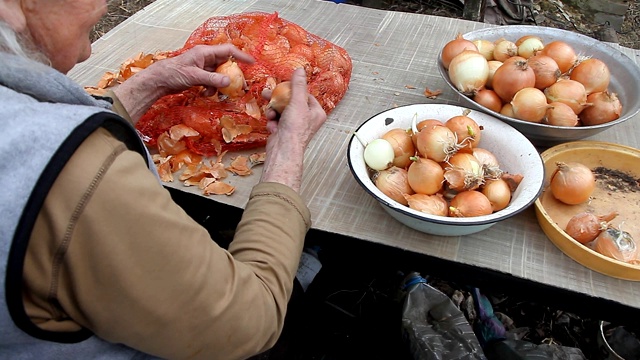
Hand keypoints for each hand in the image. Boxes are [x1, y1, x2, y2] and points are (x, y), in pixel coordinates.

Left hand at [150, 44, 254, 94]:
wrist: (159, 81)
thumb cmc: (173, 73)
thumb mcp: (194, 76)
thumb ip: (212, 79)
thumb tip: (229, 81)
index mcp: (205, 53)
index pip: (228, 51)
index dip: (241, 56)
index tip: (251, 63)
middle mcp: (206, 58)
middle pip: (225, 64)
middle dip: (231, 75)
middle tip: (239, 86)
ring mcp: (203, 67)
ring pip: (219, 75)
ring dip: (219, 85)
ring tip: (214, 93)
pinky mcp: (200, 76)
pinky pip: (212, 81)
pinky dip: (212, 88)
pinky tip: (205, 93)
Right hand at [260, 68, 326, 191]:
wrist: (283, 150)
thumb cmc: (295, 129)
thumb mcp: (297, 102)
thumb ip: (298, 85)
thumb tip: (300, 70)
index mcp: (316, 112)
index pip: (305, 95)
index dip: (294, 90)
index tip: (284, 87)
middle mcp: (307, 119)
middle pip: (291, 101)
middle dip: (278, 100)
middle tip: (268, 94)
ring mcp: (295, 125)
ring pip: (281, 110)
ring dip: (273, 111)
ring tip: (270, 113)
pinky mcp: (284, 130)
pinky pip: (276, 120)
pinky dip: (272, 122)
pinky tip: (272, 126)